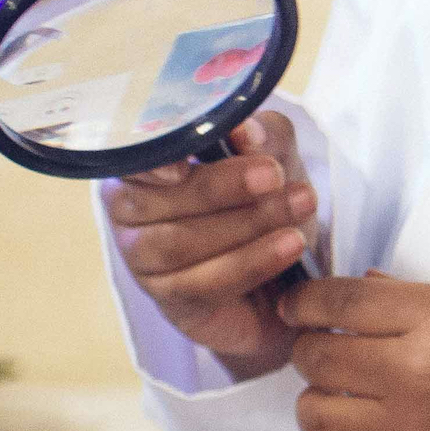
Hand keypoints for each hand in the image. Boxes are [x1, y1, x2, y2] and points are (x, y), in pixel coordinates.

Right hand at [100, 115, 311, 381]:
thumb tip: (245, 128)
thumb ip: (262, 136)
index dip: (153, 161)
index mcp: (144, 167)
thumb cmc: (266, 200)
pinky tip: (289, 246)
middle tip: (273, 175)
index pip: (131, 160)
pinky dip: (251, 263)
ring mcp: (145, 263)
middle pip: (155, 203)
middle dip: (219, 188)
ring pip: (177, 245)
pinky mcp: (172, 302)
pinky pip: (202, 285)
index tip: (186, 162)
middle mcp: (131, 214)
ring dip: (244, 225)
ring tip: (299, 206)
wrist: (290, 271)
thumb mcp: (276, 157)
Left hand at [280, 276, 429, 430]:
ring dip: (318, 408)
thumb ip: (423, 303)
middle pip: (316, 357)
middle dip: (311, 354)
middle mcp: (417, 371)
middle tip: (328, 360)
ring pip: (315, 416)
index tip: (298, 310)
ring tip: (340, 406)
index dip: (304, 303)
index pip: (340, 301)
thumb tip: (364, 287)